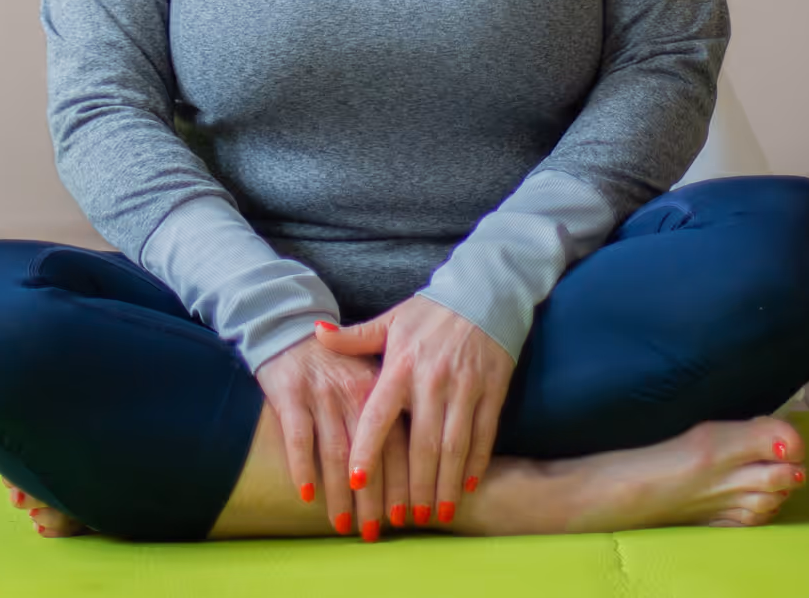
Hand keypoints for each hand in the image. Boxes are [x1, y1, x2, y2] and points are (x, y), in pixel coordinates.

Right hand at [254, 329, 409, 539]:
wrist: (289, 327)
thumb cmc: (334, 361)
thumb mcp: (368, 374)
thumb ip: (390, 411)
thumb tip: (420, 462)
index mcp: (379, 388)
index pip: (398, 443)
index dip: (403, 481)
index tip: (406, 516)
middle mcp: (354, 392)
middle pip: (370, 455)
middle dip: (375, 499)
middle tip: (376, 532)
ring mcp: (322, 393)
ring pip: (336, 453)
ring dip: (340, 494)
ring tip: (343, 525)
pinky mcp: (290, 393)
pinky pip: (299, 437)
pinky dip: (303, 467)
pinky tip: (306, 495)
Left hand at [318, 296, 512, 528]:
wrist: (484, 291)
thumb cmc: (431, 311)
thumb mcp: (392, 320)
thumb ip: (355, 337)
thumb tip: (316, 333)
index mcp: (402, 365)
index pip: (379, 414)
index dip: (367, 449)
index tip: (356, 481)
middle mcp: (432, 380)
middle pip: (421, 444)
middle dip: (413, 485)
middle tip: (405, 517)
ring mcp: (465, 387)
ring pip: (454, 446)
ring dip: (446, 484)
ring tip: (438, 513)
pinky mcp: (492, 390)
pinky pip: (484, 435)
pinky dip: (477, 463)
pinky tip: (468, 486)